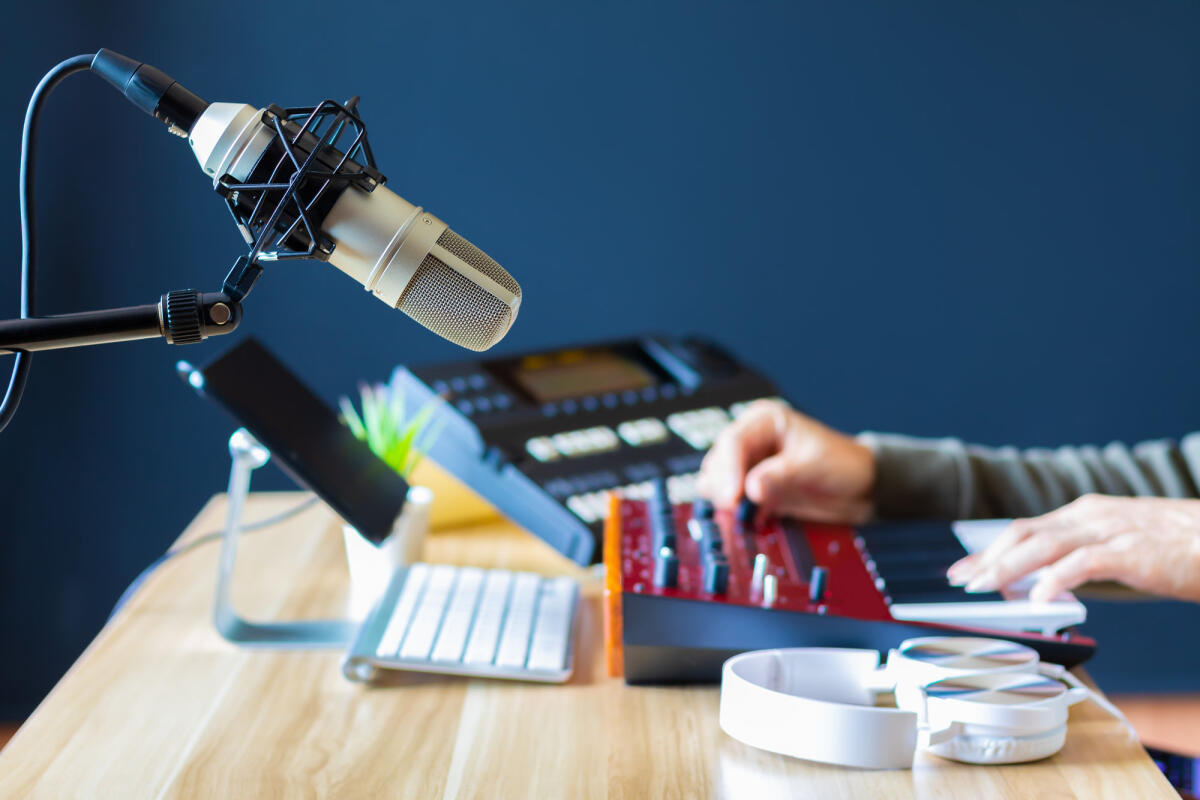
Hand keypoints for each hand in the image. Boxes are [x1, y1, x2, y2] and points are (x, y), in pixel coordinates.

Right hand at [696, 400, 875, 523]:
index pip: (734, 441)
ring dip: (725, 499)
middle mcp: (752, 440)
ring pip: (716, 481)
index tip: (731, 496)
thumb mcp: (814, 466)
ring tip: (743, 513)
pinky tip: (752, 517)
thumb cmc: (843, 464)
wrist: (860, 488)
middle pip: (718, 461)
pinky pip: (730, 499)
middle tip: (735, 509)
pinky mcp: (752, 488)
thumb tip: (751, 488)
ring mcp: (749, 464)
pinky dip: (735, 510)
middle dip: (723, 486)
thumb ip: (782, 476)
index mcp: (765, 421)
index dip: (727, 469)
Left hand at [947, 494, 1199, 602]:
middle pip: (1023, 534)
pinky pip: (1084, 564)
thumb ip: (1080, 557)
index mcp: (1084, 514)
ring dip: (1008, 568)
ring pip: (1043, 546)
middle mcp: (1090, 517)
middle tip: (962, 580)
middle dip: (988, 558)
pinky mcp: (1132, 552)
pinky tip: (1040, 598)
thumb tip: (1042, 583)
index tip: (965, 568)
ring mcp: (1109, 532)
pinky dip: (1056, 580)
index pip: (1024, 530)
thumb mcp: (1118, 546)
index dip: (990, 550)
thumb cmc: (1176, 548)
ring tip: (984, 587)